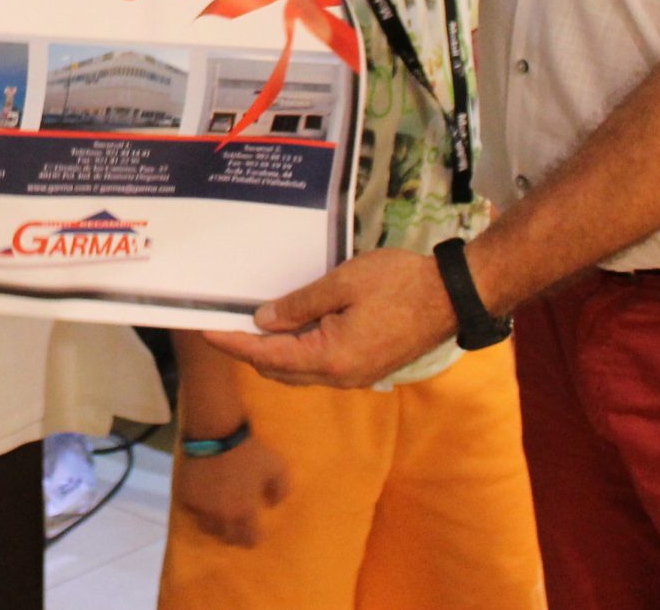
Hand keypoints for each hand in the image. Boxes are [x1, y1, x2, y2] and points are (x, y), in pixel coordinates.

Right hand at [172, 435, 291, 547]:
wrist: (216, 434)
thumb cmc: (248, 451)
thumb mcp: (277, 467)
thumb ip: (281, 490)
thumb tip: (274, 504)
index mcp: (244, 511)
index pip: (248, 539)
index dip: (251, 539)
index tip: (252, 534)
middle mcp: (221, 515)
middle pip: (226, 537)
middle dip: (232, 534)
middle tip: (235, 525)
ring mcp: (201, 507)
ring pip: (206, 527)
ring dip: (214, 523)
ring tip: (217, 514)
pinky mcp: (185, 497)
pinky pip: (192, 510)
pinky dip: (198, 508)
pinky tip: (203, 499)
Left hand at [199, 248, 455, 387]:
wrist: (453, 296)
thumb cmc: (400, 284)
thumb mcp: (342, 284)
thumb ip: (299, 304)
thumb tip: (263, 320)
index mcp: (331, 357)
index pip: (268, 356)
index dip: (233, 343)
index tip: (205, 330)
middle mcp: (341, 376)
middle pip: (280, 371)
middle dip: (248, 350)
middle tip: (222, 324)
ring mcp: (356, 376)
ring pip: (300, 371)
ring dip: (273, 353)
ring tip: (250, 324)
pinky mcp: (367, 368)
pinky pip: (320, 366)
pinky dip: (297, 351)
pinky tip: (290, 328)